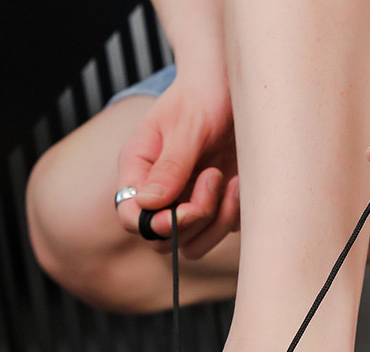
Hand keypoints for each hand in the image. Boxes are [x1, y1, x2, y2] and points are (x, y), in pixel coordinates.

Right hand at [116, 72, 239, 258]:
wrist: (233, 88)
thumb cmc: (202, 97)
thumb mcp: (185, 125)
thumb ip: (170, 166)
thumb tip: (149, 203)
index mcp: (139, 171)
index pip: (130, 217)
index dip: (152, 225)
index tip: (181, 212)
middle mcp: (160, 194)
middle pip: (162, 241)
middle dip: (191, 220)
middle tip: (212, 177)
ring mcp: (187, 204)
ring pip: (193, 245)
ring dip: (214, 222)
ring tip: (227, 179)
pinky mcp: (216, 208)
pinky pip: (221, 232)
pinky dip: (233, 215)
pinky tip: (239, 181)